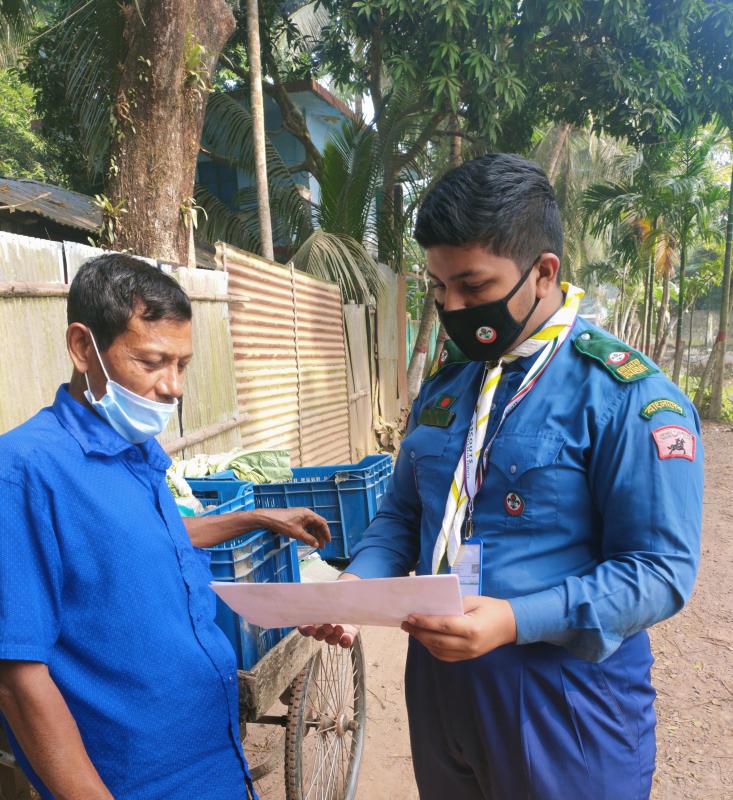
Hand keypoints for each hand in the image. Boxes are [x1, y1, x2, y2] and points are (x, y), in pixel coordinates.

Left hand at [256, 507, 329, 547]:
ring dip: (314, 535)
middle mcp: (306, 514)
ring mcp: (300, 516)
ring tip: (315, 544)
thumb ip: (308, 539)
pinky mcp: (295, 518)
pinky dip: (308, 533)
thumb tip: (317, 544)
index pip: (322, 523)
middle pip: (317, 524)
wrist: (268, 518)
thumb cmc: (283, 524)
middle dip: (320, 535)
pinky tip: (308, 539)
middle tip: (322, 546)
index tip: (328, 541)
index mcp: (308, 515)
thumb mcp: (296, 533)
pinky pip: (305, 526)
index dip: (326, 532)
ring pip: (311, 526)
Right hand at [298, 572, 359, 645]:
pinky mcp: (347, 634)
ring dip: (333, 636)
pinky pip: (344, 642)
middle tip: (328, 626)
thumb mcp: (326, 592)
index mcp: (314, 618)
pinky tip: (345, 639)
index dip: (306, 630)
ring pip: (331, 640)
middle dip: (322, 632)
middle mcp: (322, 628)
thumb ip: (320, 593)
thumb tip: (315, 589)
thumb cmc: (334, 594)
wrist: (350, 596)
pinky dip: (345, 642)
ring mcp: (334, 633)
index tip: (310, 628)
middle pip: (318, 635)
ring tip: (339, 628)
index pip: (304, 628)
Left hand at [400, 595, 516, 661]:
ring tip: (411, 630)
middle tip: (405, 623)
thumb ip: (453, 606)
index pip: (443, 626)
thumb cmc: (492, 608)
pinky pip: (446, 656)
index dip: (425, 622)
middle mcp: (469, 644)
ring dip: (423, 641)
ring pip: (439, 651)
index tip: (410, 616)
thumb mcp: (473, 601)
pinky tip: (425, 639)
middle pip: (438, 640)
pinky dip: (432, 648)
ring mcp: (469, 654)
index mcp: (472, 628)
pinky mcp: (468, 657)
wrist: (511, 625)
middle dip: (418, 632)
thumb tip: (432, 609)